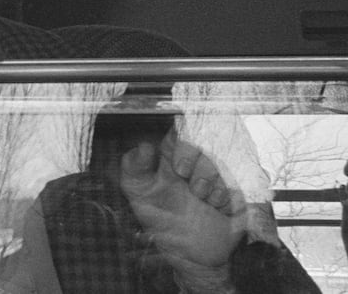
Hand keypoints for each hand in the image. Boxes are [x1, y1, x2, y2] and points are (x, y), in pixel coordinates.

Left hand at [121, 134, 243, 291]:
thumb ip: (132, 166)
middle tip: (196, 190)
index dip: (185, 146)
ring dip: (219, 182)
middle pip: (212, 143)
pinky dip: (236, 194)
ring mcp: (224, 172)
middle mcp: (200, 158)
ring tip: (208, 201)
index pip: (184, 130)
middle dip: (205, 167)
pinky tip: (223, 208)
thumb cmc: (160, 219)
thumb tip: (145, 146)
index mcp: (174, 152)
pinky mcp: (244, 188)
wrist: (191, 255)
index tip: (179, 170)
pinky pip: (251, 178)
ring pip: (232, 159)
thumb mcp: (139, 193)